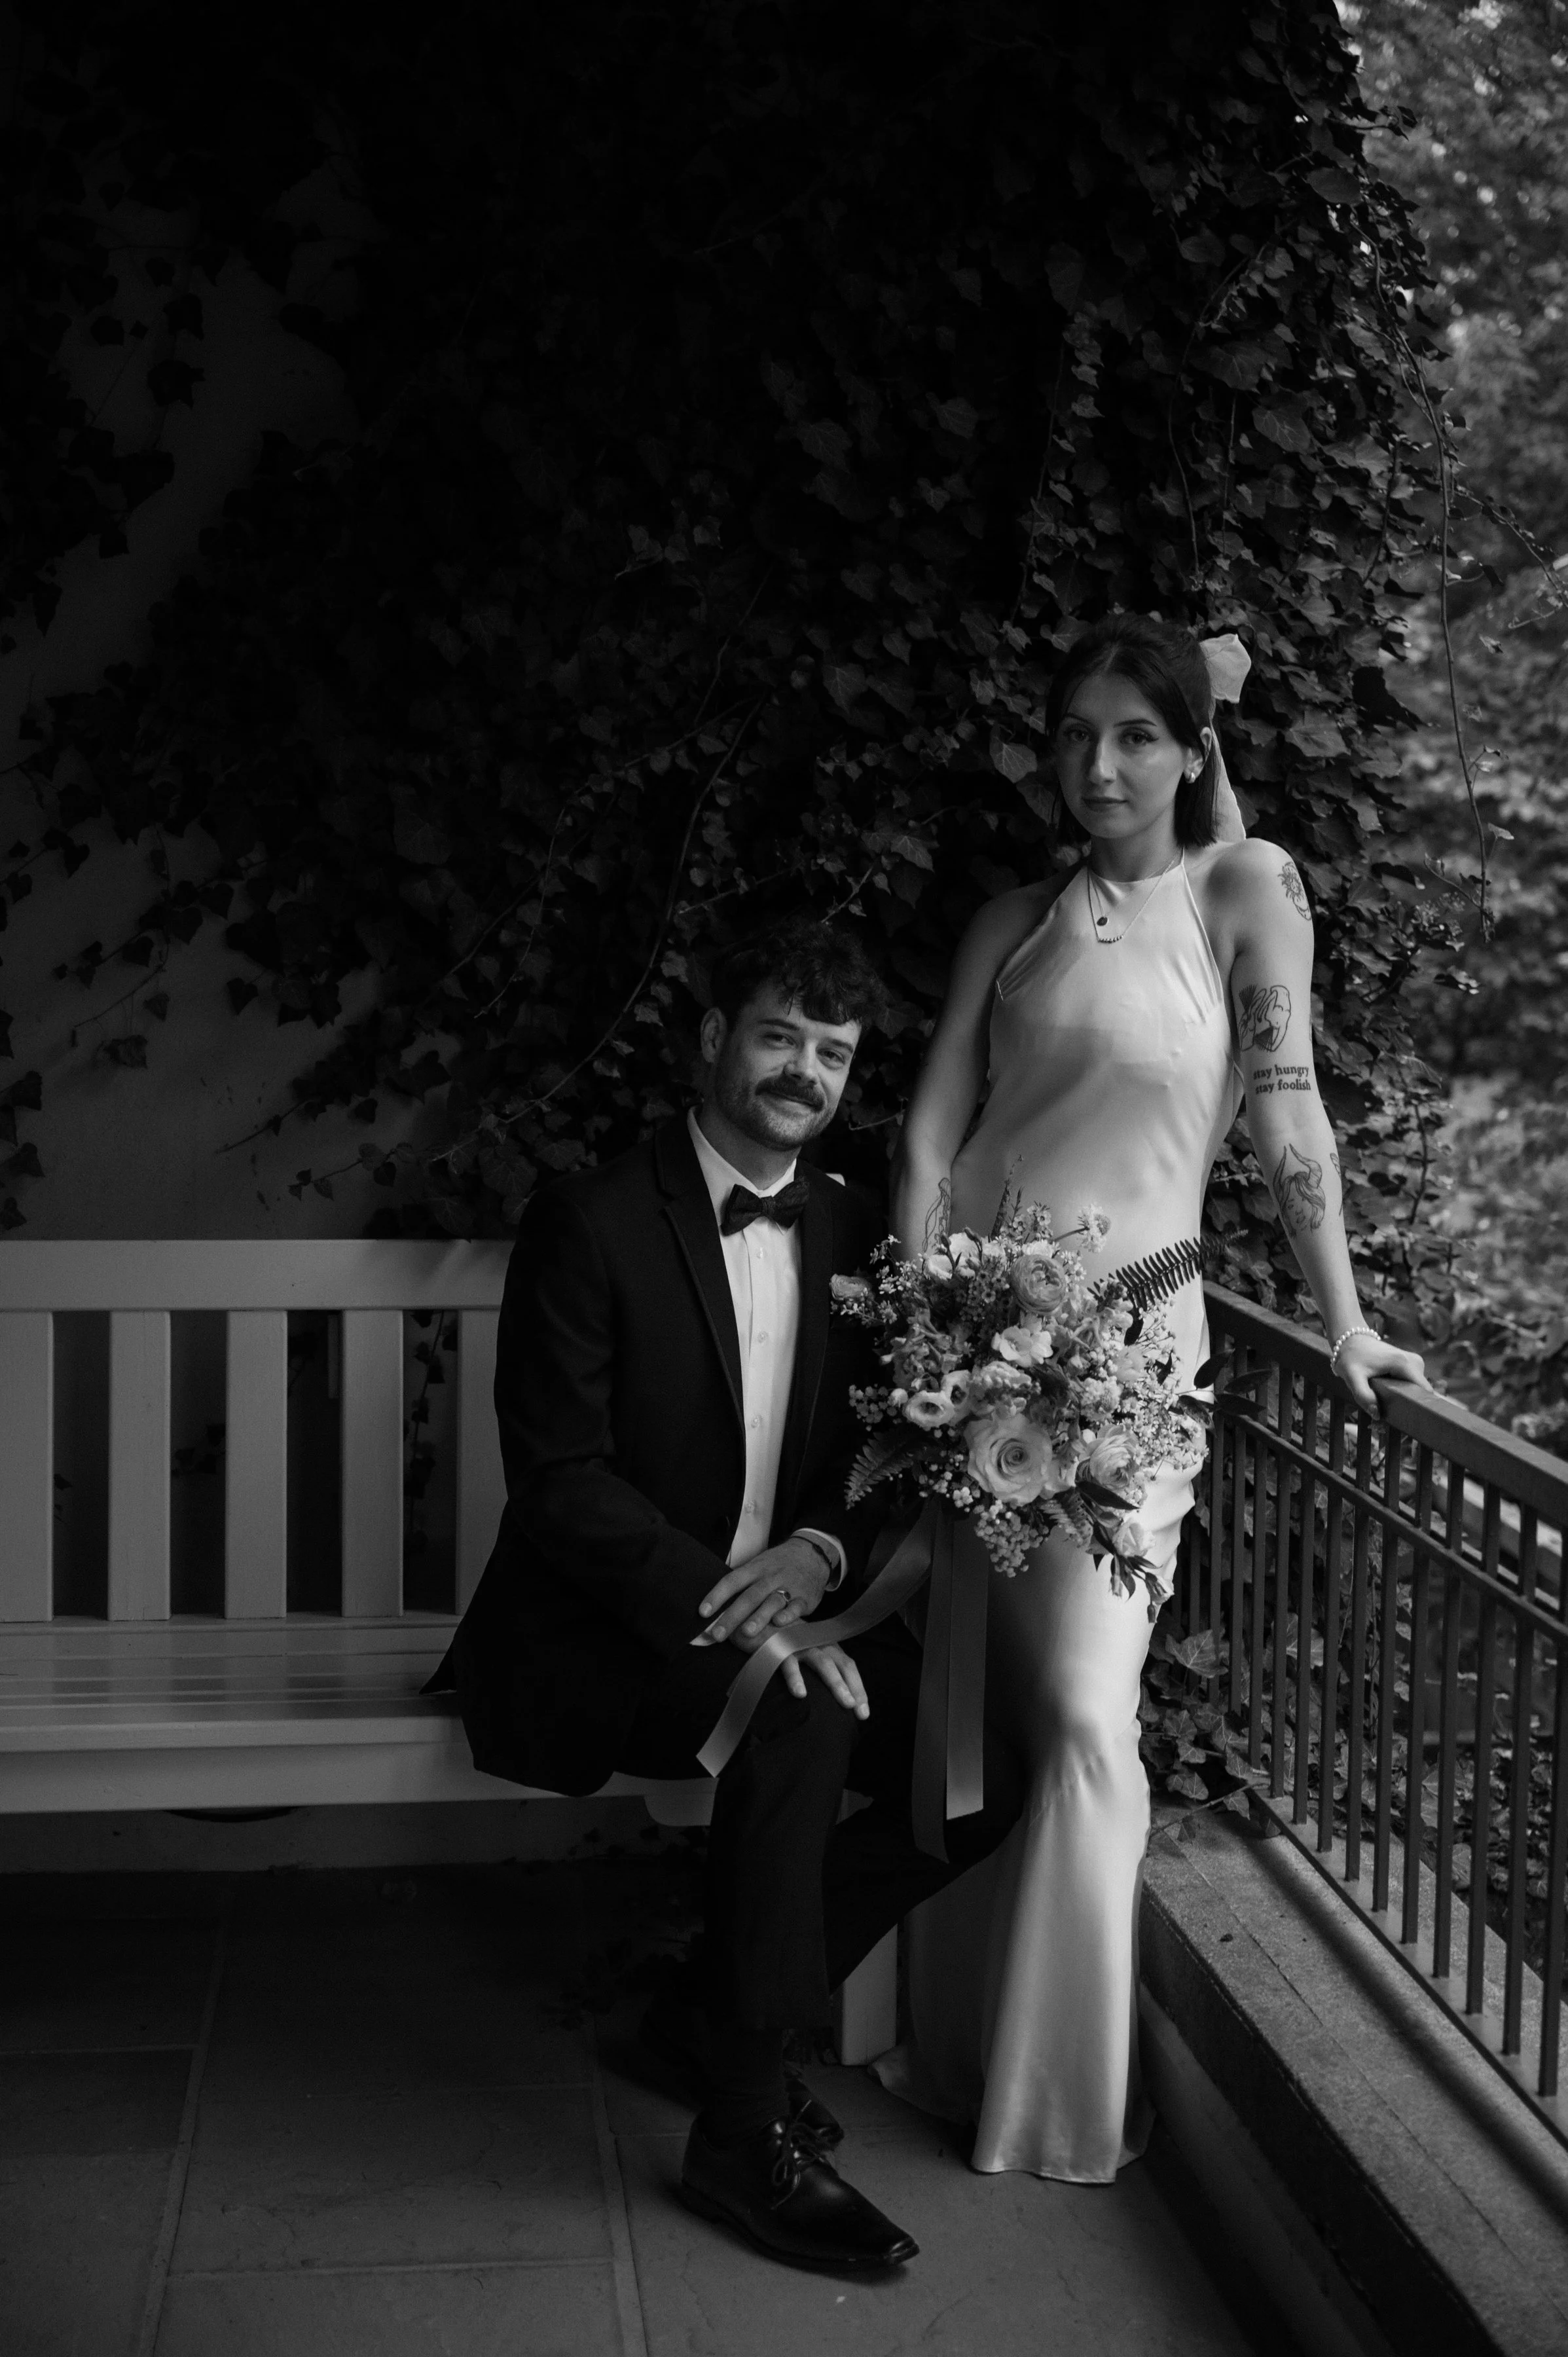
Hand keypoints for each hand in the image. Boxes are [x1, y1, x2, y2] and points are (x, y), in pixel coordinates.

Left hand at [691, 1536, 831, 1647]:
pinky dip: (788, 1615)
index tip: (702, 1612)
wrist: (812, 1552)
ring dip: (759, 1617)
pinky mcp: (805, 1597)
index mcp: (755, 1568)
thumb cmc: (778, 1564)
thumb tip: (715, 1605)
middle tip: (718, 1634)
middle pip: (749, 1596)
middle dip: (733, 1615)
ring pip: (772, 1601)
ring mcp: (789, 1586)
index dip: (716, 1596)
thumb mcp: (759, 1565)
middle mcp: (770, 1577)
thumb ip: (741, 1583)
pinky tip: (778, 1623)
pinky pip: (796, 1606)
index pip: (732, 1581)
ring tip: (745, 1633)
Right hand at [784, 1643, 868, 1718]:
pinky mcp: (780, 1645)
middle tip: (860, 1712)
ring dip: (837, 1683)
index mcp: (827, 1646)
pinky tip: (800, 1694)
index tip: (863, 1713)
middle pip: (843, 1664)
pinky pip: (789, 1663)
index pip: (849, 1667)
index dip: (858, 1688)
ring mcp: (801, 1643)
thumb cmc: (785, 1641)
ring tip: (846, 1703)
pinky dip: (796, 1678)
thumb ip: (819, 1671)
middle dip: (854, 1688)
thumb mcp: (806, 1652)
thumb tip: (832, 1699)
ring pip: (823, 1663)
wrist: (758, 1620)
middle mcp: (819, 1643)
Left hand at [1334, 1329, 1432, 1414]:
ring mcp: (1416, 1362)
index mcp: (1404, 1363)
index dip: (1418, 1406)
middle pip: (1420, 1392)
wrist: (1352, 1340)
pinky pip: (1413, 1384)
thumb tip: (1378, 1414)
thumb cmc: (1352, 1358)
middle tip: (1387, 1412)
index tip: (1406, 1419)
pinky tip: (1388, 1393)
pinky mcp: (1413, 1365)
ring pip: (1417, 1390)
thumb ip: (1363, 1396)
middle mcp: (1415, 1362)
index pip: (1424, 1391)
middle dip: (1406, 1404)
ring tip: (1384, 1399)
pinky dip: (1403, 1391)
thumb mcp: (1352, 1377)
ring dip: (1403, 1398)